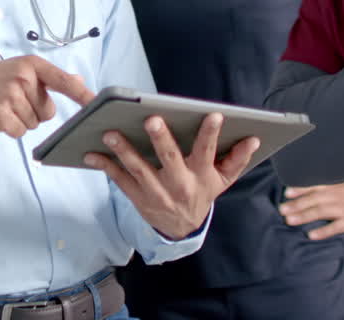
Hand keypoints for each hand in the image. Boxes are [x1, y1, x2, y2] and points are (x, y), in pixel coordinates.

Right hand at [0, 55, 95, 137]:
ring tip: (5, 106)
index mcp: (32, 65)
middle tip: (15, 100)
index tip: (97, 103)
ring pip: (34, 123)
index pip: (64, 81)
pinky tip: (0, 116)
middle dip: (34, 111)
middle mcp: (23, 77)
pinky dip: (11, 129)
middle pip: (48, 111)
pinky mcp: (1, 114)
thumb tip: (80, 82)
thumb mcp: (23, 70)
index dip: (83, 95)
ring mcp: (10, 95)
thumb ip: (52, 78)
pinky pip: (20, 132)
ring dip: (22, 120)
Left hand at [85, 113, 258, 239]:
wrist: (182, 229)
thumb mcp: (222, 181)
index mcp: (201, 175)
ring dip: (124, 150)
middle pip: (169, 159)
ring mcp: (155, 192)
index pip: (207, 151)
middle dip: (161, 140)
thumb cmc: (201, 193)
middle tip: (151, 120)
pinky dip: (104, 165)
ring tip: (110, 132)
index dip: (211, 134)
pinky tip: (90, 152)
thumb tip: (253, 139)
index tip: (214, 115)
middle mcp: (178, 184)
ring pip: (138, 169)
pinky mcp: (137, 197)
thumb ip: (237, 159)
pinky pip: (118, 180)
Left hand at [280, 178, 343, 239]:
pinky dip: (323, 231)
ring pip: (321, 212)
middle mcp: (336, 197)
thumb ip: (324, 190)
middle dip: (296, 205)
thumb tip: (303, 195)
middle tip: (282, 210)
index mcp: (333, 188)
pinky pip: (335, 227)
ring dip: (304, 216)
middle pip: (314, 200)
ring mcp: (343, 209)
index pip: (314, 187)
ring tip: (290, 221)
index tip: (286, 193)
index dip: (300, 190)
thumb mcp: (340, 187)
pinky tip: (311, 235)